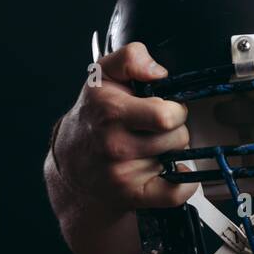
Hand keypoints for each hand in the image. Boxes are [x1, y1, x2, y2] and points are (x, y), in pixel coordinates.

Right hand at [52, 42, 197, 210]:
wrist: (72, 162)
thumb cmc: (94, 115)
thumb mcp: (104, 75)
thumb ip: (131, 58)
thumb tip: (158, 71)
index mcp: (110, 111)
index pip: (167, 115)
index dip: (174, 108)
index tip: (163, 106)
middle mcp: (113, 144)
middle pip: (178, 137)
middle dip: (174, 130)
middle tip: (155, 128)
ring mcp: (121, 174)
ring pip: (177, 158)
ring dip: (171, 151)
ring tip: (150, 145)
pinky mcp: (131, 195)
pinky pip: (175, 193)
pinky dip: (181, 185)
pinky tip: (166, 171)